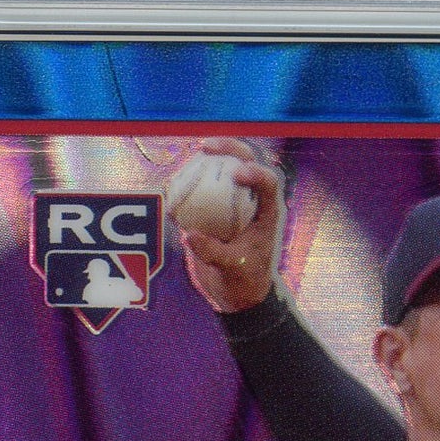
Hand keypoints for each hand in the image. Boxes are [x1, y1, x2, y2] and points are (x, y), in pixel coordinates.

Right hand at [168, 149, 283, 314]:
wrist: (235, 294)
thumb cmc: (245, 282)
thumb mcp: (233, 269)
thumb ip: (214, 253)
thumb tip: (189, 234)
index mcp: (266, 212)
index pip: (268, 182)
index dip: (255, 172)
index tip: (236, 173)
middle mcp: (250, 201)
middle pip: (244, 163)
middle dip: (228, 148)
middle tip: (206, 146)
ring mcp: (231, 203)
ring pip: (221, 171)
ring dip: (204, 161)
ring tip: (185, 161)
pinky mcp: (212, 211)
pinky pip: (199, 191)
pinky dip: (186, 184)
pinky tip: (171, 184)